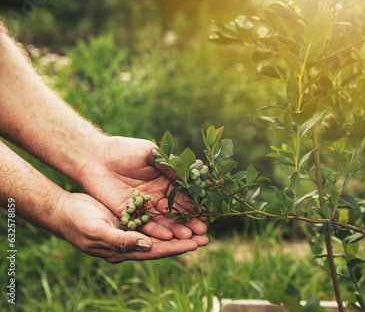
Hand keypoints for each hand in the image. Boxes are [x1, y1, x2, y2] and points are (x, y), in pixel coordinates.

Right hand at [57, 193, 200, 262]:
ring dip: (179, 227)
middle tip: (207, 233)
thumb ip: (122, 240)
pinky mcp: (130, 218)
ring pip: (161, 231)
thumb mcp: (98, 230)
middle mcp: (131, 243)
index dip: (178, 247)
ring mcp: (131, 230)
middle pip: (164, 243)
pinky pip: (153, 218)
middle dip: (185, 239)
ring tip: (198, 222)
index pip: (158, 251)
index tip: (198, 243)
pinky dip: (166, 215)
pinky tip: (178, 209)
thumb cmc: (77, 222)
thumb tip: (148, 246)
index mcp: (124, 251)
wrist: (62, 210)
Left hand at [77, 136, 208, 245]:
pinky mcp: (129, 214)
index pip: (184, 194)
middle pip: (177, 211)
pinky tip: (168, 237)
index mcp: (165, 179)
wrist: (93, 157)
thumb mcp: (150, 153)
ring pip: (163, 220)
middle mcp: (157, 195)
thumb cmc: (123, 150)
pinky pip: (144, 225)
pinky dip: (156, 231)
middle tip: (202, 231)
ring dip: (176, 229)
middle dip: (190, 221)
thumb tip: (189, 176)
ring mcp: (144, 206)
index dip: (195, 203)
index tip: (207, 212)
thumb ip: (168, 165)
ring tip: (189, 238)